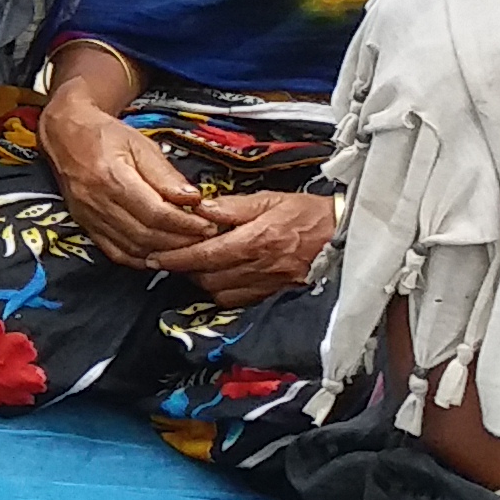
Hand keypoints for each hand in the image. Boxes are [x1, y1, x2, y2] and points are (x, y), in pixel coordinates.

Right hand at [42, 96, 219, 271]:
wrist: (65, 135)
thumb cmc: (105, 135)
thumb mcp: (141, 144)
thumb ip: (166, 174)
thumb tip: (194, 199)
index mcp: (111, 177)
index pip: (155, 212)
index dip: (185, 224)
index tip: (208, 225)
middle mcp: (97, 201)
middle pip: (145, 234)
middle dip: (180, 241)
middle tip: (205, 238)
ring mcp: (88, 217)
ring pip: (133, 248)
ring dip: (164, 253)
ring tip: (188, 247)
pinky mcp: (85, 225)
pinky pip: (115, 252)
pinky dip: (141, 259)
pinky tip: (159, 254)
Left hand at [171, 191, 333, 304]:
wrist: (344, 235)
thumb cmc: (307, 214)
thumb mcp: (269, 199)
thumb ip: (232, 206)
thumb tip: (199, 207)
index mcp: (257, 240)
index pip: (206, 254)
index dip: (176, 258)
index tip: (155, 257)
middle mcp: (261, 266)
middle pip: (208, 276)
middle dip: (185, 269)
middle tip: (171, 258)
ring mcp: (269, 283)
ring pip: (220, 292)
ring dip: (201, 281)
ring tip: (193, 266)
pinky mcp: (275, 293)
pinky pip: (238, 300)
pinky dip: (222, 291)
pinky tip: (218, 278)